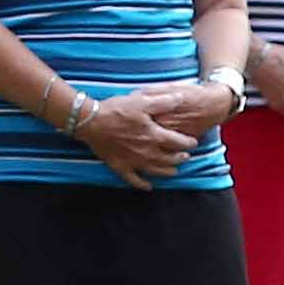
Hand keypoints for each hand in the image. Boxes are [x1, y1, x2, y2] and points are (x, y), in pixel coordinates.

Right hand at [67, 91, 204, 184]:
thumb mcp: (142, 101)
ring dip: (168, 171)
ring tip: (175, 170)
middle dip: (180, 158)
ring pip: (156, 171)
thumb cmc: (116, 110)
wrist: (90, 121)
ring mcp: (133, 161)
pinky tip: (149, 186)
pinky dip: (143, 184)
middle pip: (170, 159)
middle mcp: (147, 152)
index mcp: (154, 135)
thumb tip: (181, 98)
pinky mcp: (119, 166)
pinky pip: (134, 180)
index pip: (179, 142)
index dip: (189, 143)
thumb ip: (163, 101)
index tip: (194, 142)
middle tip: (186, 156)